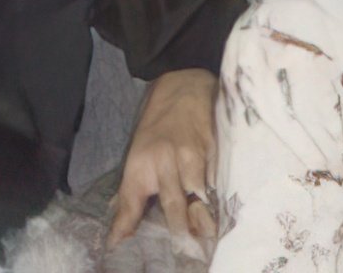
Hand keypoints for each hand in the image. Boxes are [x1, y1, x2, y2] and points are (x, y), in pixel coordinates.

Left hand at [108, 69, 219, 251]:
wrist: (185, 88)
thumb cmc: (158, 126)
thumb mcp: (137, 154)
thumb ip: (133, 191)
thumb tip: (121, 229)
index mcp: (140, 163)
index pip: (130, 202)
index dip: (125, 227)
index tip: (119, 248)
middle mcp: (163, 161)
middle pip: (173, 206)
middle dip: (180, 232)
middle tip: (184, 252)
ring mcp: (191, 157)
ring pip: (198, 197)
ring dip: (204, 221)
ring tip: (207, 240)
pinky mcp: (213, 153)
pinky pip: (216, 184)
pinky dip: (219, 201)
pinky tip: (223, 215)